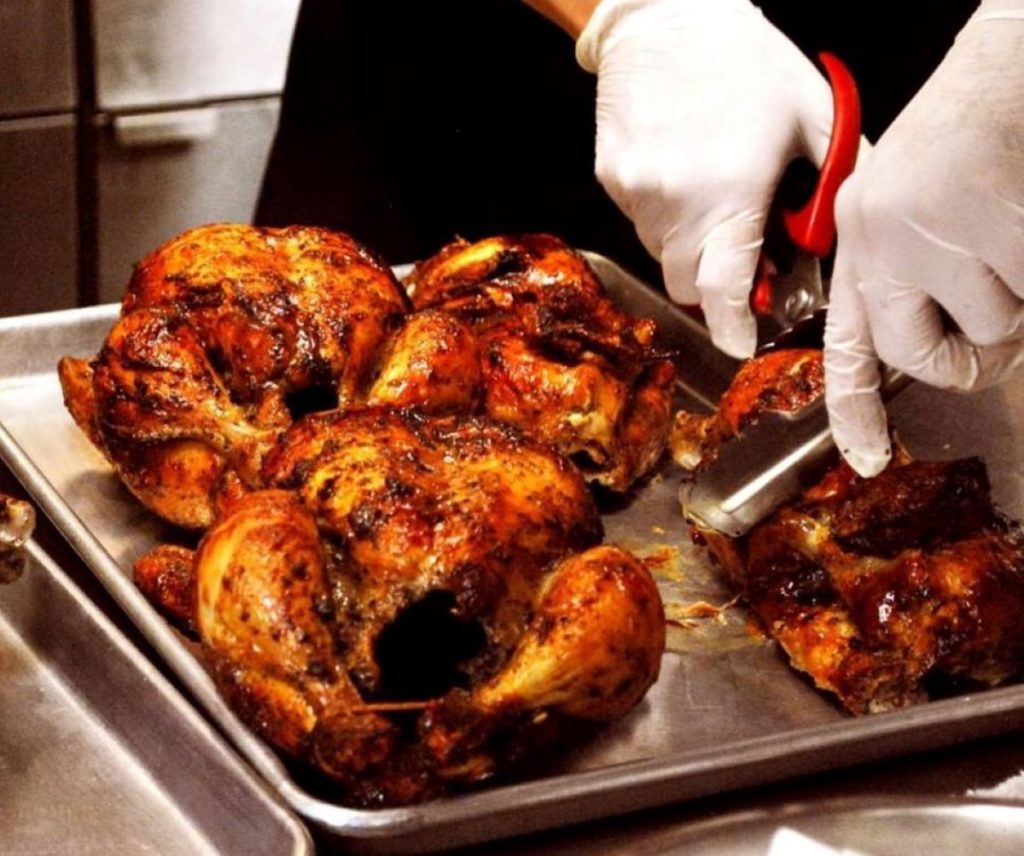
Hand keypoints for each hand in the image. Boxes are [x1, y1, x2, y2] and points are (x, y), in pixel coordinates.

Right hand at [577, 0, 834, 357]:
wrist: (667, 14)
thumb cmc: (747, 60)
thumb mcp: (814, 116)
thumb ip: (833, 185)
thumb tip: (834, 243)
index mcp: (731, 194)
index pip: (723, 293)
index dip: (734, 327)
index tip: (742, 339)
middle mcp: (675, 203)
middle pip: (688, 286)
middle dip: (715, 284)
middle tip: (740, 253)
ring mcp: (635, 193)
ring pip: (663, 254)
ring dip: (691, 246)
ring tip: (712, 196)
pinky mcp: (611, 178)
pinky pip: (639, 221)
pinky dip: (665, 214)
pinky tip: (682, 171)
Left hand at [825, 0, 1023, 476]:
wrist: (1016, 59)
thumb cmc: (978, 131)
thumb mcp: (919, 202)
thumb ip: (915, 275)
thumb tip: (945, 347)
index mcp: (862, 233)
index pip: (846, 339)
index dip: (854, 406)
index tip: (866, 457)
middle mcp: (881, 237)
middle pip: (914, 355)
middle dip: (966, 359)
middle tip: (1000, 332)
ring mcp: (934, 233)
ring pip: (994, 325)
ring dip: (1020, 295)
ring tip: (1013, 229)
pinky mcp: (994, 227)